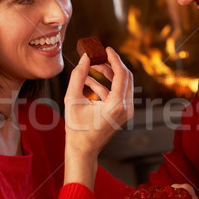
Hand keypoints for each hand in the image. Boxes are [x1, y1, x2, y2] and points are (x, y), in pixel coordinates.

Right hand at [63, 47, 132, 189]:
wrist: (83, 150)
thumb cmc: (76, 128)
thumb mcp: (72, 99)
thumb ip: (78, 75)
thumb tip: (86, 57)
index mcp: (117, 105)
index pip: (122, 74)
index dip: (114, 59)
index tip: (106, 48)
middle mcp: (126, 108)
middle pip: (126, 77)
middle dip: (112, 64)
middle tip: (98, 56)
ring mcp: (126, 112)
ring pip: (122, 84)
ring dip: (108, 74)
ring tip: (91, 67)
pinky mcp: (122, 113)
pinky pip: (117, 93)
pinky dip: (105, 86)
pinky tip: (88, 82)